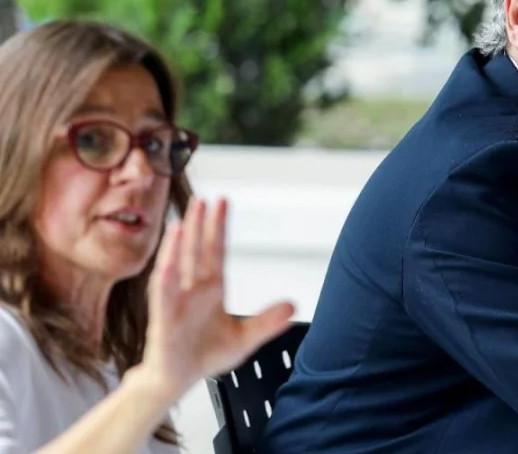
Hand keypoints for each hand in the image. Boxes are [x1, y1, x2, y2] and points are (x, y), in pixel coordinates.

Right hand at [140, 198, 295, 398]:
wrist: (178, 379)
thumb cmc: (204, 355)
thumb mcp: (245, 338)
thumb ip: (268, 322)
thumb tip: (292, 306)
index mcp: (211, 289)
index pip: (215, 250)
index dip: (218, 227)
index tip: (222, 202)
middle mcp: (191, 290)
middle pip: (195, 251)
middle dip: (198, 225)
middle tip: (201, 200)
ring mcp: (176, 303)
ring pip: (176, 268)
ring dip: (178, 247)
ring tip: (181, 224)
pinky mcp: (163, 321)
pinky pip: (163, 298)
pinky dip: (165, 281)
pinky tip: (166, 265)